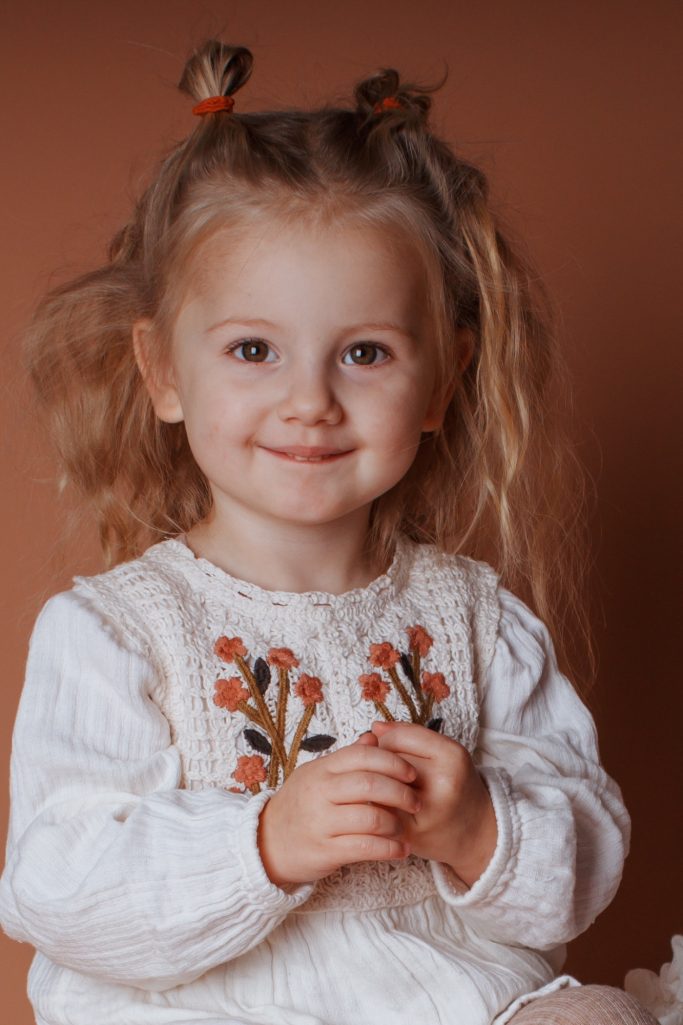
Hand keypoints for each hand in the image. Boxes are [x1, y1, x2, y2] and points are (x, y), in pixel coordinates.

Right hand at [257, 737, 419, 887]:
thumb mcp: (317, 774)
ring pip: (371, 817)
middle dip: (401, 792)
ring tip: (405, 827)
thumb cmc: (300, 804)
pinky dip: (389, 848)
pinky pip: (365, 848)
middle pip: (370, 784)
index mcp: (322, 769)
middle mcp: (320, 792)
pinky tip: (401, 849)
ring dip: (396, 823)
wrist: (266, 841)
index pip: (363, 756)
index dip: (393, 762)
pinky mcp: (325, 851)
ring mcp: (321, 822)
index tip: (412, 773)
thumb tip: (375, 737)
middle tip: (416, 801)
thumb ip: (347, 758)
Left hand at [371, 721, 497, 886]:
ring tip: (393, 786)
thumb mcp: (444, 751)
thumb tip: (374, 727)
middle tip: (396, 770)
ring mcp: (424, 814)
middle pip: (385, 761)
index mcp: (451, 758)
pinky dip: (378, 803)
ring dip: (377, 782)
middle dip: (382, 762)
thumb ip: (409, 735)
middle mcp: (441, 786)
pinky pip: (377, 809)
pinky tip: (391, 804)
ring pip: (378, 785)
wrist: (477, 832)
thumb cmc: (456, 785)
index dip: (386, 739)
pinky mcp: (408, 835)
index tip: (392, 746)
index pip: (396, 738)